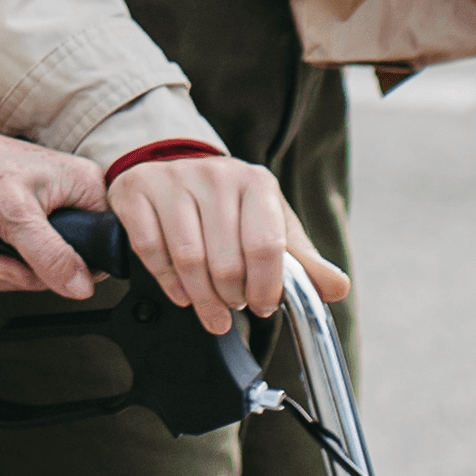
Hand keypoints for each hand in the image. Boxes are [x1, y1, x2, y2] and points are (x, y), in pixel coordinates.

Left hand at [0, 117, 108, 300]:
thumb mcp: (13, 213)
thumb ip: (49, 254)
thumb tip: (82, 286)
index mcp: (83, 189)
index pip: (97, 250)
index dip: (63, 272)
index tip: (28, 272)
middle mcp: (68, 203)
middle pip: (58, 267)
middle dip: (13, 273)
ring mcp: (42, 217)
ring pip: (30, 270)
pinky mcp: (18, 227)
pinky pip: (11, 263)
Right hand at [108, 155, 348, 331]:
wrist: (178, 168)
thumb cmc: (231, 205)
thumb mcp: (272, 224)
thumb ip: (304, 260)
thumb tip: (338, 288)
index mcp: (255, 182)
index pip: (265, 246)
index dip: (266, 287)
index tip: (263, 306)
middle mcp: (214, 175)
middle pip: (226, 261)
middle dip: (232, 298)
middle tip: (234, 306)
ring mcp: (173, 180)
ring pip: (189, 259)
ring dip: (202, 298)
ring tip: (211, 308)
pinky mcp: (137, 191)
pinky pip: (151, 250)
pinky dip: (168, 281)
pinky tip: (181, 291)